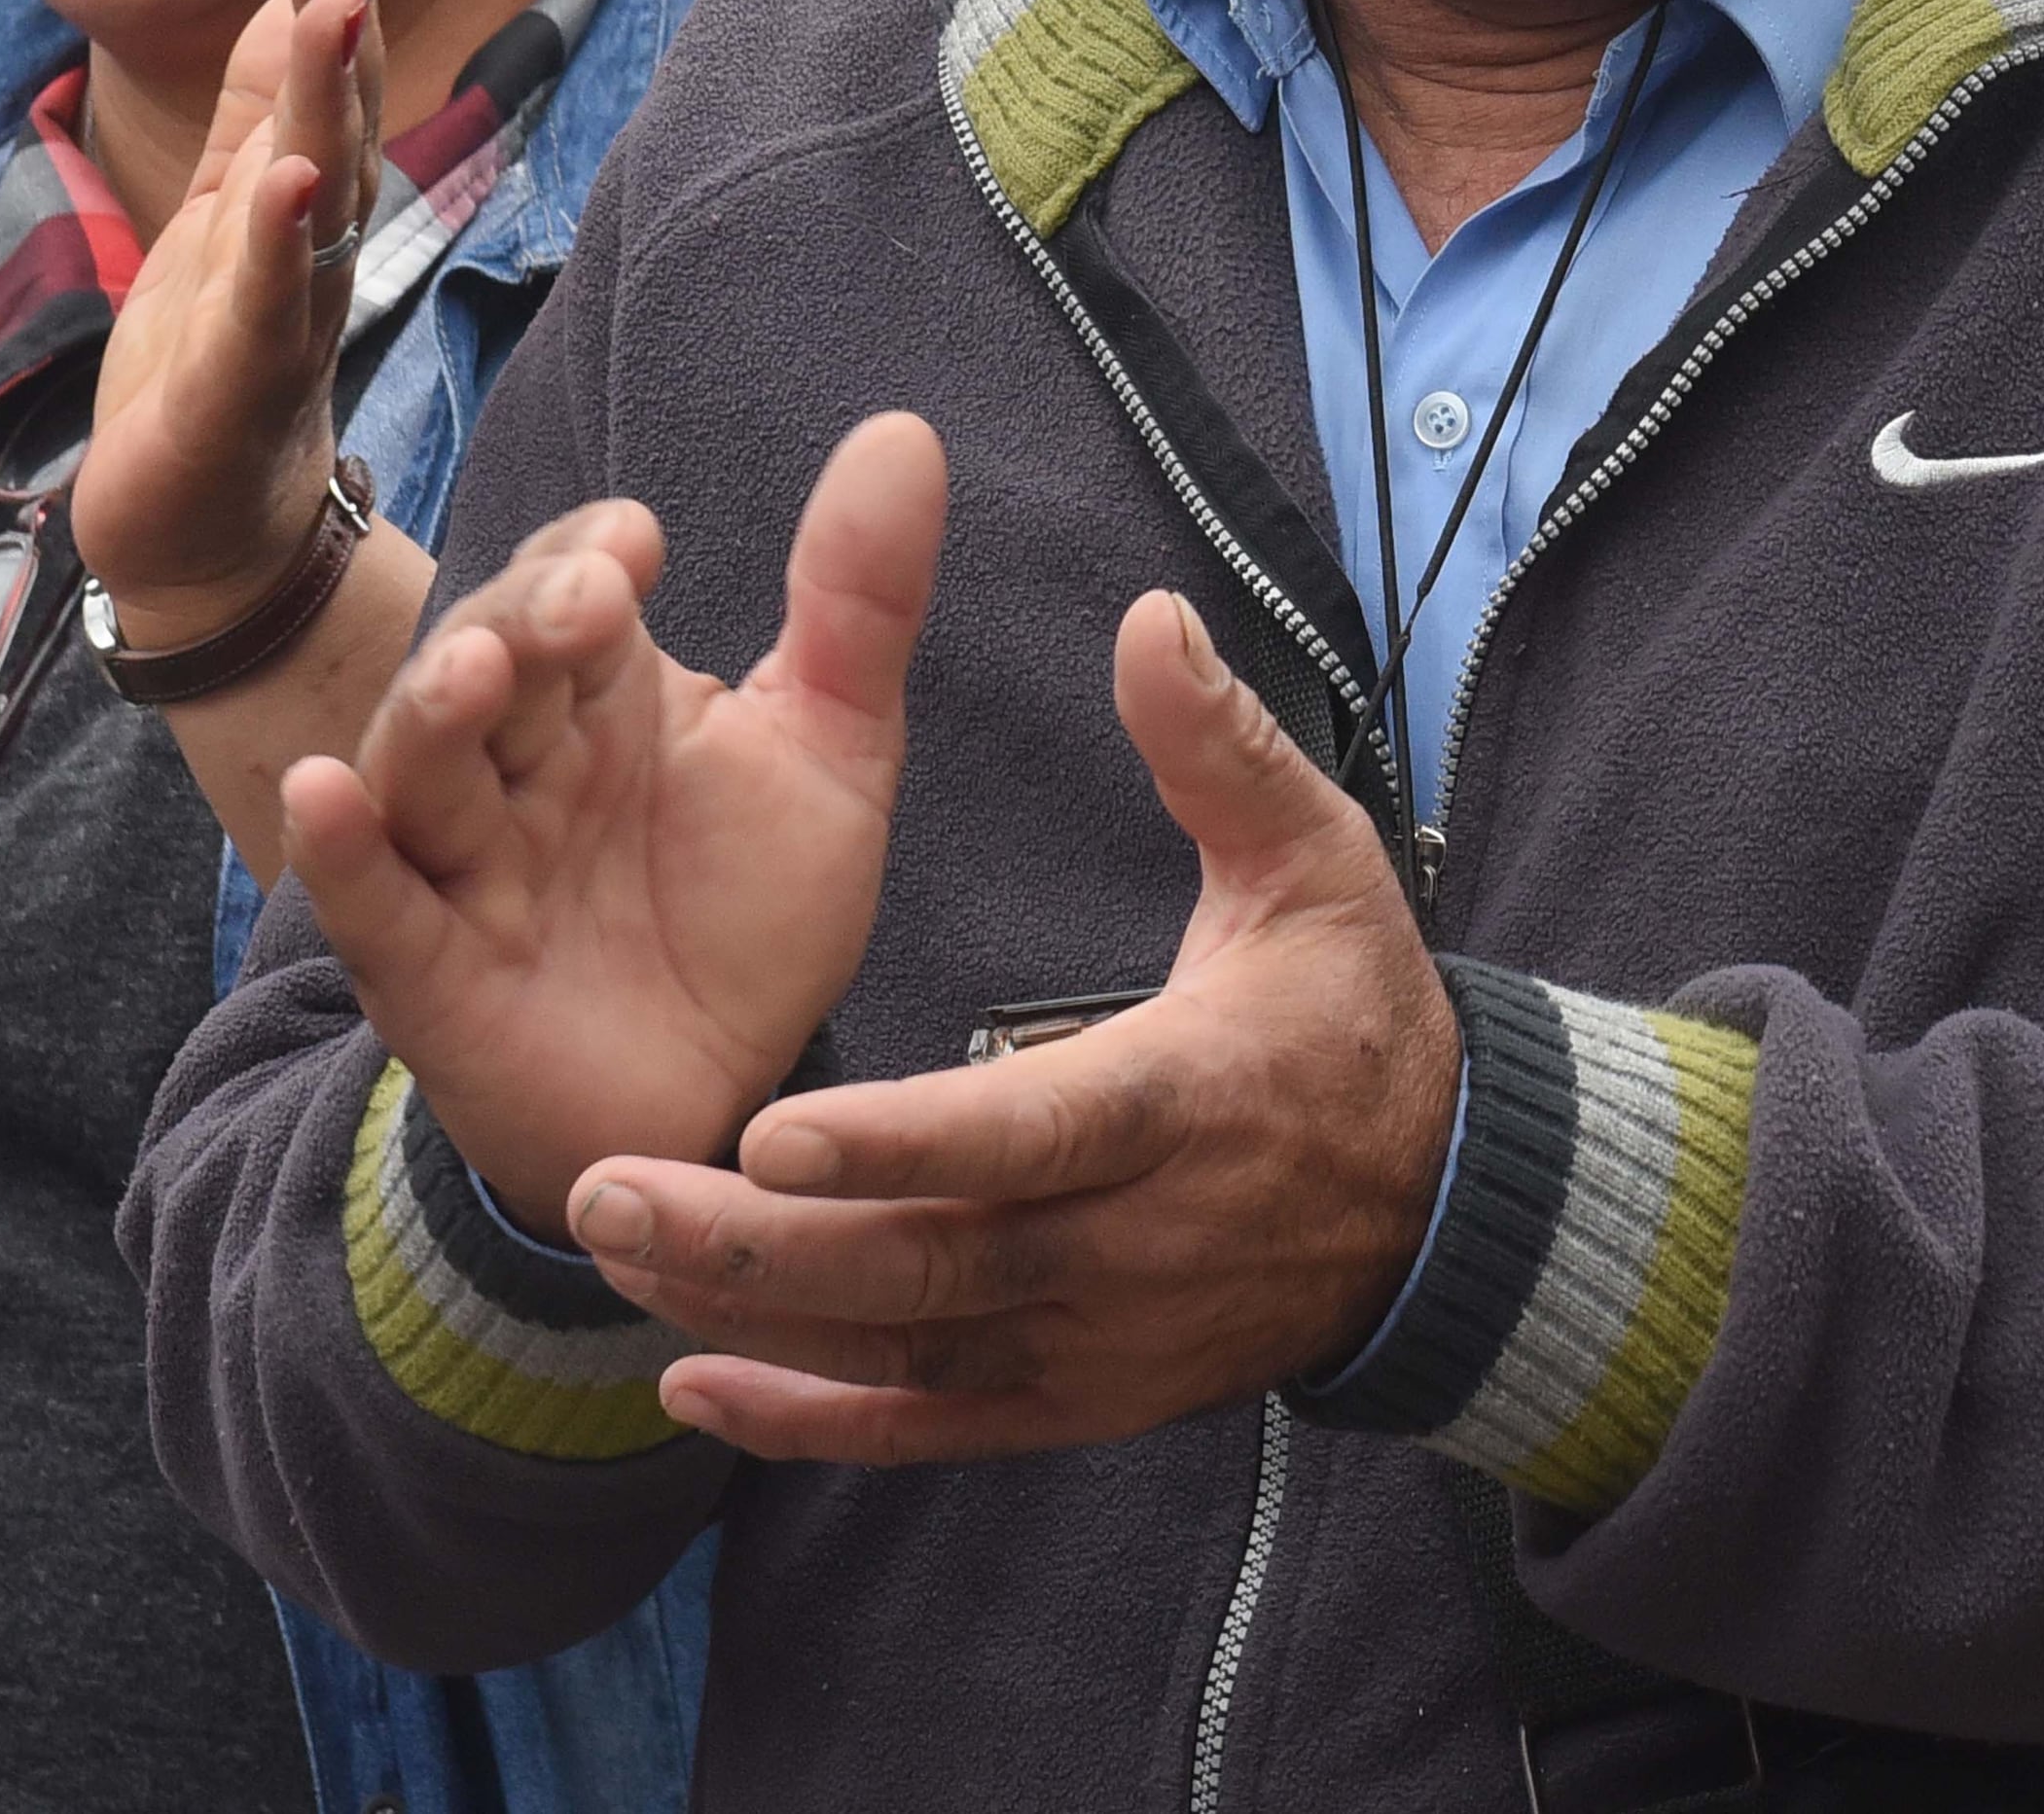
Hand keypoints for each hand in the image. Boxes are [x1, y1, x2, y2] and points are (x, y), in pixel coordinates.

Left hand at [76, 0, 382, 646]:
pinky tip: (287, 179)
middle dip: (341, 16)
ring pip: (321, 195)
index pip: (328, 83)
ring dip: (329, 100)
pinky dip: (281, 240)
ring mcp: (288, 319)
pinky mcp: (241, 390)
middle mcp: (316, 252)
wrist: (201, 539)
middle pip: (341, 119)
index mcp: (303, 206)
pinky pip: (269, 305)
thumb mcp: (228, 217)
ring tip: (330, 6)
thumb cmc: (212, 372)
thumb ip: (260, 110)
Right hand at [280, 411, 947, 1221]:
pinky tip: (323, 792)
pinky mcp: (430, 973)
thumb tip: (904, 432)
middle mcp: (521, 763)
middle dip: (529, 622)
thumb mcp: (830, 757)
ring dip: (435, 711)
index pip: (569, 585)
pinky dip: (342, 847)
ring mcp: (467, 864)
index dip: (589, 559)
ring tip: (474, 669)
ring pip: (426, 767)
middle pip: (493, 662)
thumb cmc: (749, 920)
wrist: (725, 1103)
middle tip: (590, 597)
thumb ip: (858, 607)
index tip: (639, 542)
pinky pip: (372, 903)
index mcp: (606, 695)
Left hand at [564, 590, 1456, 1466]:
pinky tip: (690, 1385)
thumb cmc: (1354, 1013)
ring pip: (906, 1346)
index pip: (1032, 1134)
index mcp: (1184, 1100)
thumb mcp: (1317, 862)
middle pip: (929, 1261)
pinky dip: (811, 1420)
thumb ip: (1219, 747)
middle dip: (758, 1240)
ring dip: (753, 1315)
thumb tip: (1150, 618)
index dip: (903, 1141)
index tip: (773, 1128)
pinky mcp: (1079, 1401)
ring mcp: (1102, 1341)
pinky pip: (930, 1425)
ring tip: (613, 1252)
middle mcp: (1133, 1244)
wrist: (1438, 1210)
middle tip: (605, 1189)